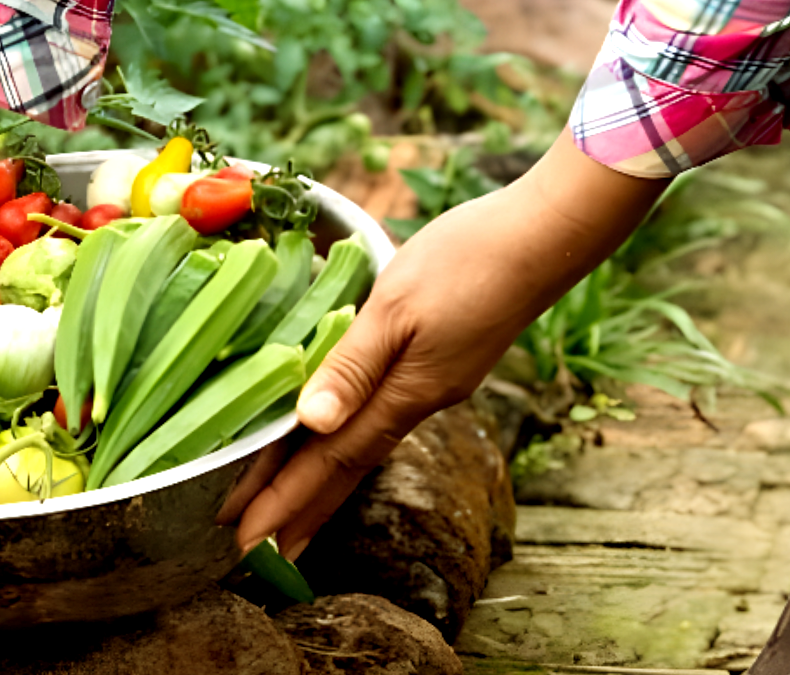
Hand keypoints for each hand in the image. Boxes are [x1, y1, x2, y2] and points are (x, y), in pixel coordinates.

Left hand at [233, 133, 669, 558]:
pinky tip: (332, 442)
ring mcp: (429, 385)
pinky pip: (374, 420)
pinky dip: (344, 444)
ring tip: (286, 517)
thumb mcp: (399, 307)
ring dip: (320, 484)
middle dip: (298, 511)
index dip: (285, 500)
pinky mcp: (437, 365)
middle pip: (344, 469)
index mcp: (403, 394)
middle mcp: (415, 401)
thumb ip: (354, 364)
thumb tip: (310, 424)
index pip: (330, 461)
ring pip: (359, 447)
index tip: (245, 540)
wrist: (544, 236)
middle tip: (254, 554)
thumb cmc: (468, 260)